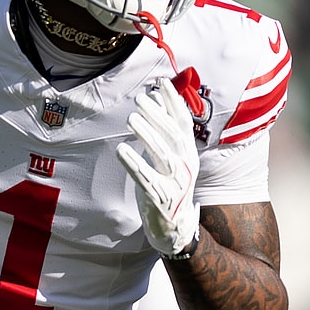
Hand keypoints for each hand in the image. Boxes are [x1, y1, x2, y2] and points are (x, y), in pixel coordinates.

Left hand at [116, 78, 200, 258]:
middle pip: (173, 135)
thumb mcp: (170, 157)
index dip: (173, 101)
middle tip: (140, 99)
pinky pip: (146, 178)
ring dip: (147, 135)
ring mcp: (175, 182)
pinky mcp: (161, 198)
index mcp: (188, 152)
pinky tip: (121, 149)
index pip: (183, 122)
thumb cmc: (167, 185)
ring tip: (131, 118)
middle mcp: (186, 165)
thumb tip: (155, 99)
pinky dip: (134, 163)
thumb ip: (163, 131)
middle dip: (157, 115)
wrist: (175, 227)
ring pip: (162, 154)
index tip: (161, 82)